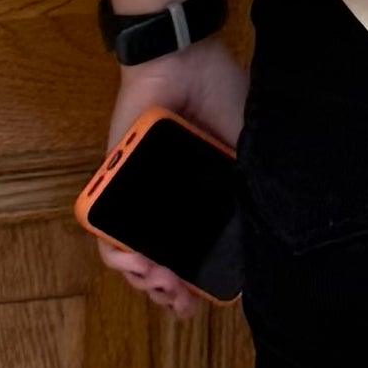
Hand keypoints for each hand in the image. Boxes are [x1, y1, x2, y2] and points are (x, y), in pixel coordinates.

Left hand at [88, 30, 251, 317]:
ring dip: (143, 278)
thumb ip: (250, 192)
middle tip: (178, 298)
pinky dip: (116, 250)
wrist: (186, 62)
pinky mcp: (112, 182)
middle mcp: (169, 204)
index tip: (198, 305)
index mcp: (203, 200)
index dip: (195, 287)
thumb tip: (264, 239)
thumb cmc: (222, 99)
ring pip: (130, 254)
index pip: (195, 255)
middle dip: (167, 292)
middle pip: (159, 264)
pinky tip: (134, 259)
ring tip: (159, 279)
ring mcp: (139, 196)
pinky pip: (104, 226)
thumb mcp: (248, 152)